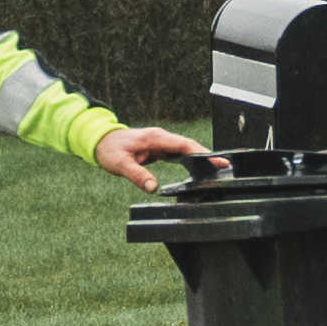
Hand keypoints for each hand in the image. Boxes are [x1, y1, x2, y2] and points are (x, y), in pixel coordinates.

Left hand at [94, 127, 209, 191]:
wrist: (101, 141)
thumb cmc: (110, 150)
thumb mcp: (120, 164)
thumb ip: (137, 175)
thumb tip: (153, 188)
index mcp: (156, 138)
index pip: (184, 144)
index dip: (202, 152)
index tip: (217, 160)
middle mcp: (161, 138)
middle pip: (190, 146)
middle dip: (207, 156)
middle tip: (225, 167)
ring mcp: (161, 142)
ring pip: (186, 149)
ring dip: (200, 158)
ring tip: (217, 170)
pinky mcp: (160, 148)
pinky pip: (179, 153)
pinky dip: (190, 160)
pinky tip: (198, 170)